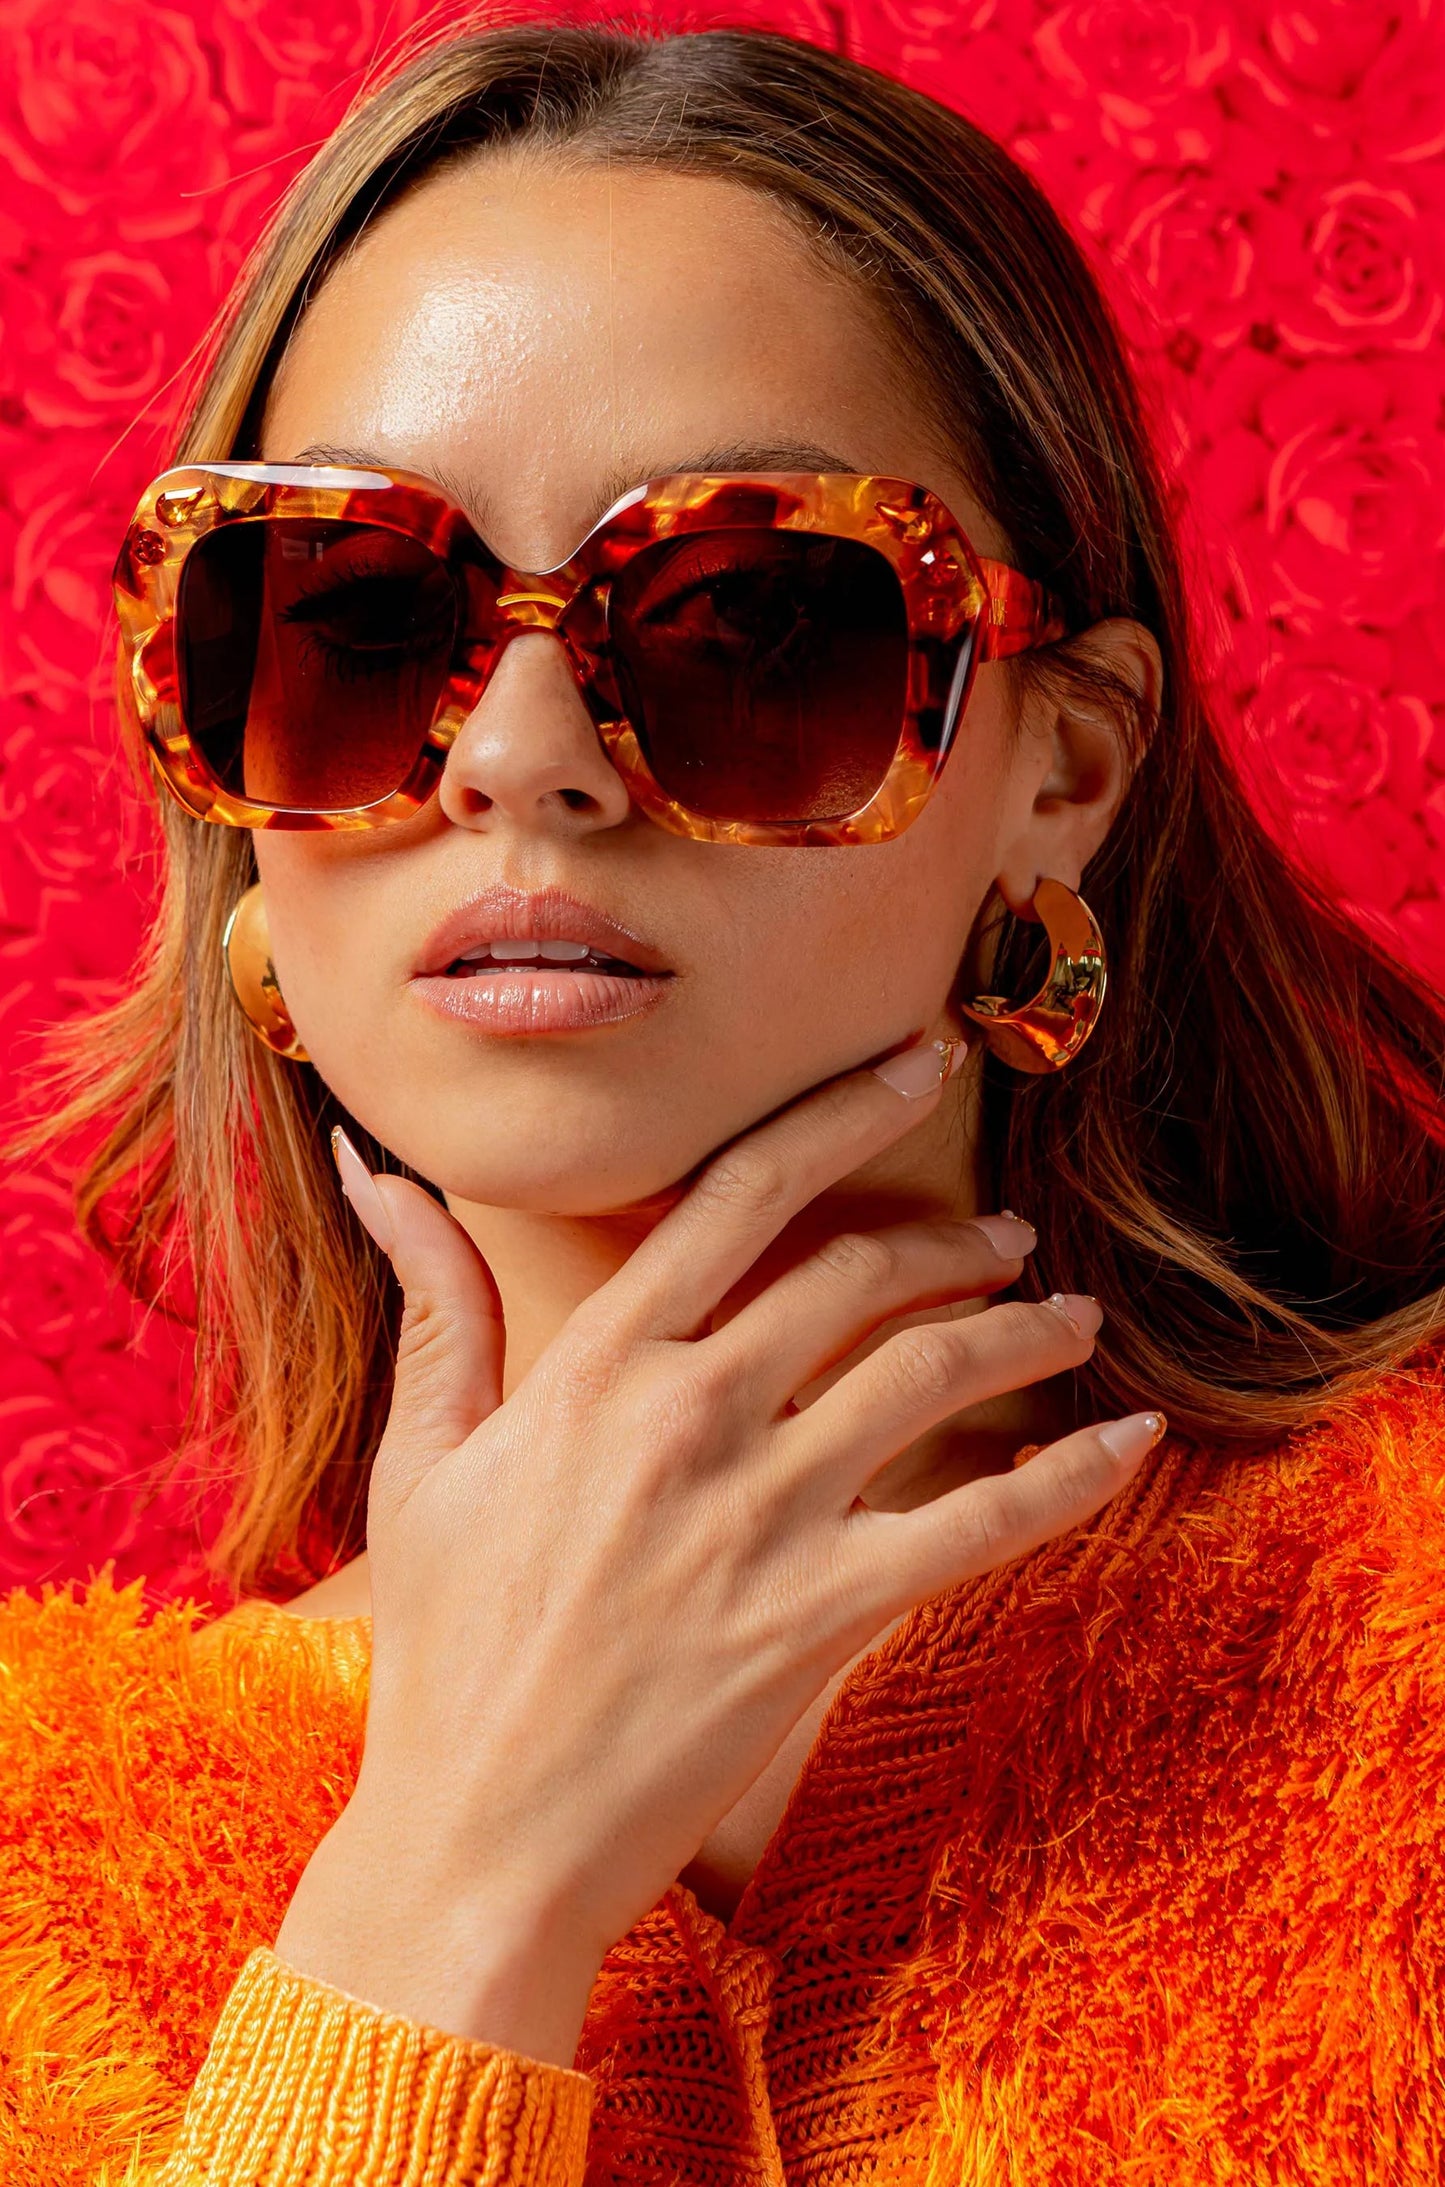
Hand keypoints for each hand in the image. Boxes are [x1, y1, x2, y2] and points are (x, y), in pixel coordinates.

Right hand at [275, 1038, 1162, 2062]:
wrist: (483, 1839)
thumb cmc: (449, 1650)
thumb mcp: (424, 1462)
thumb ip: (436, 1306)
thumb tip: (380, 1173)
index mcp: (600, 1366)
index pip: (743, 1193)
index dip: (844, 1111)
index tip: (919, 1061)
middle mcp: (694, 1417)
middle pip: (860, 1274)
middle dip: (956, 1240)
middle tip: (1010, 1240)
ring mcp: (767, 1518)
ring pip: (933, 1375)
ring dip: (1023, 1333)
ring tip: (1070, 1321)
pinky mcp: (827, 1615)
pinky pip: (983, 1524)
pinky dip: (1070, 1475)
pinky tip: (1128, 1440)